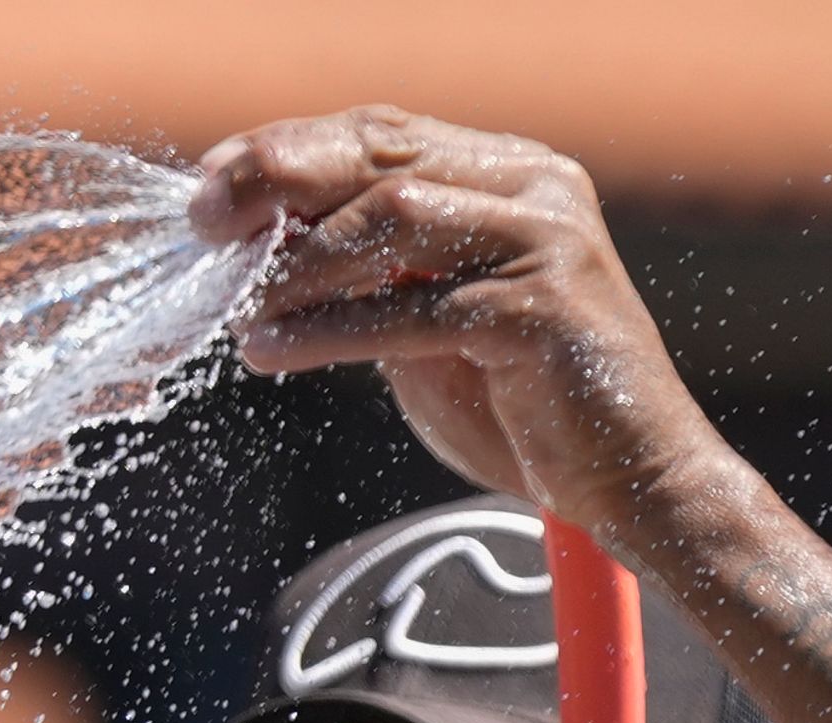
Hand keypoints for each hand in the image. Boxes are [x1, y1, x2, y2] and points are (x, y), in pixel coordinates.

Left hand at [190, 107, 736, 545]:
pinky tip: (271, 350)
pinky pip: (414, 309)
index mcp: (509, 174)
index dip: (286, 149)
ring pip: (393, 218)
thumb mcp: (426, 324)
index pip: (381, 134)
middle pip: (382, 155)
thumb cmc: (521, 406)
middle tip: (203, 221)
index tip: (211, 182)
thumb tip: (260, 249)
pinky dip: (331, 329)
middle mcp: (535, 188)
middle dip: (278, 181)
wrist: (628, 479)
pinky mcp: (542, 313)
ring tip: (238, 307)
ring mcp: (547, 244)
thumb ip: (366, 279)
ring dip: (298, 264)